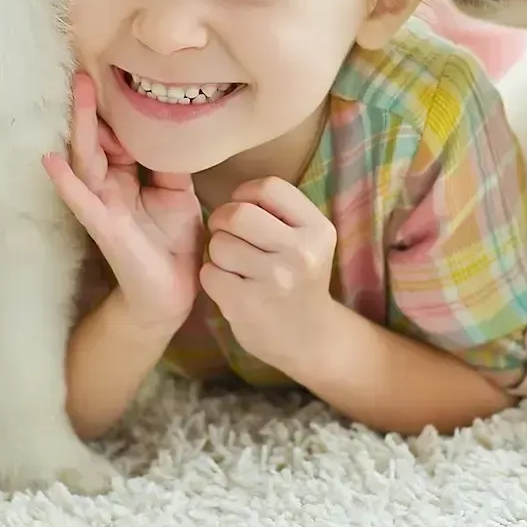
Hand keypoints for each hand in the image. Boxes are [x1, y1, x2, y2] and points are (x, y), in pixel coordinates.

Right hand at [43, 71, 201, 329]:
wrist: (172, 292)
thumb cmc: (172, 241)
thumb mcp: (178, 193)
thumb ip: (171, 162)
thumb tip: (173, 128)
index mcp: (127, 175)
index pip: (117, 136)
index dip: (113, 109)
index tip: (111, 73)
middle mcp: (109, 186)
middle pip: (95, 141)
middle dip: (90, 108)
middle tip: (84, 73)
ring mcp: (102, 205)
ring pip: (86, 161)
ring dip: (80, 129)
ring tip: (76, 96)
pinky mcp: (104, 228)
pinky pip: (82, 201)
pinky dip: (66, 182)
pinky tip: (51, 162)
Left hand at [199, 177, 338, 372]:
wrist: (310, 339)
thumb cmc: (299, 279)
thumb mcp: (309, 240)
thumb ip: (282, 213)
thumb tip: (236, 192)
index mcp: (317, 229)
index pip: (268, 187)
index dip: (245, 194)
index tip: (243, 208)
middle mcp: (300, 253)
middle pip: (237, 213)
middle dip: (222, 220)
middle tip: (225, 232)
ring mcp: (274, 280)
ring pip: (219, 243)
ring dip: (217, 251)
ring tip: (233, 263)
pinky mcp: (247, 305)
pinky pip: (209, 273)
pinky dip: (212, 276)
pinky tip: (229, 285)